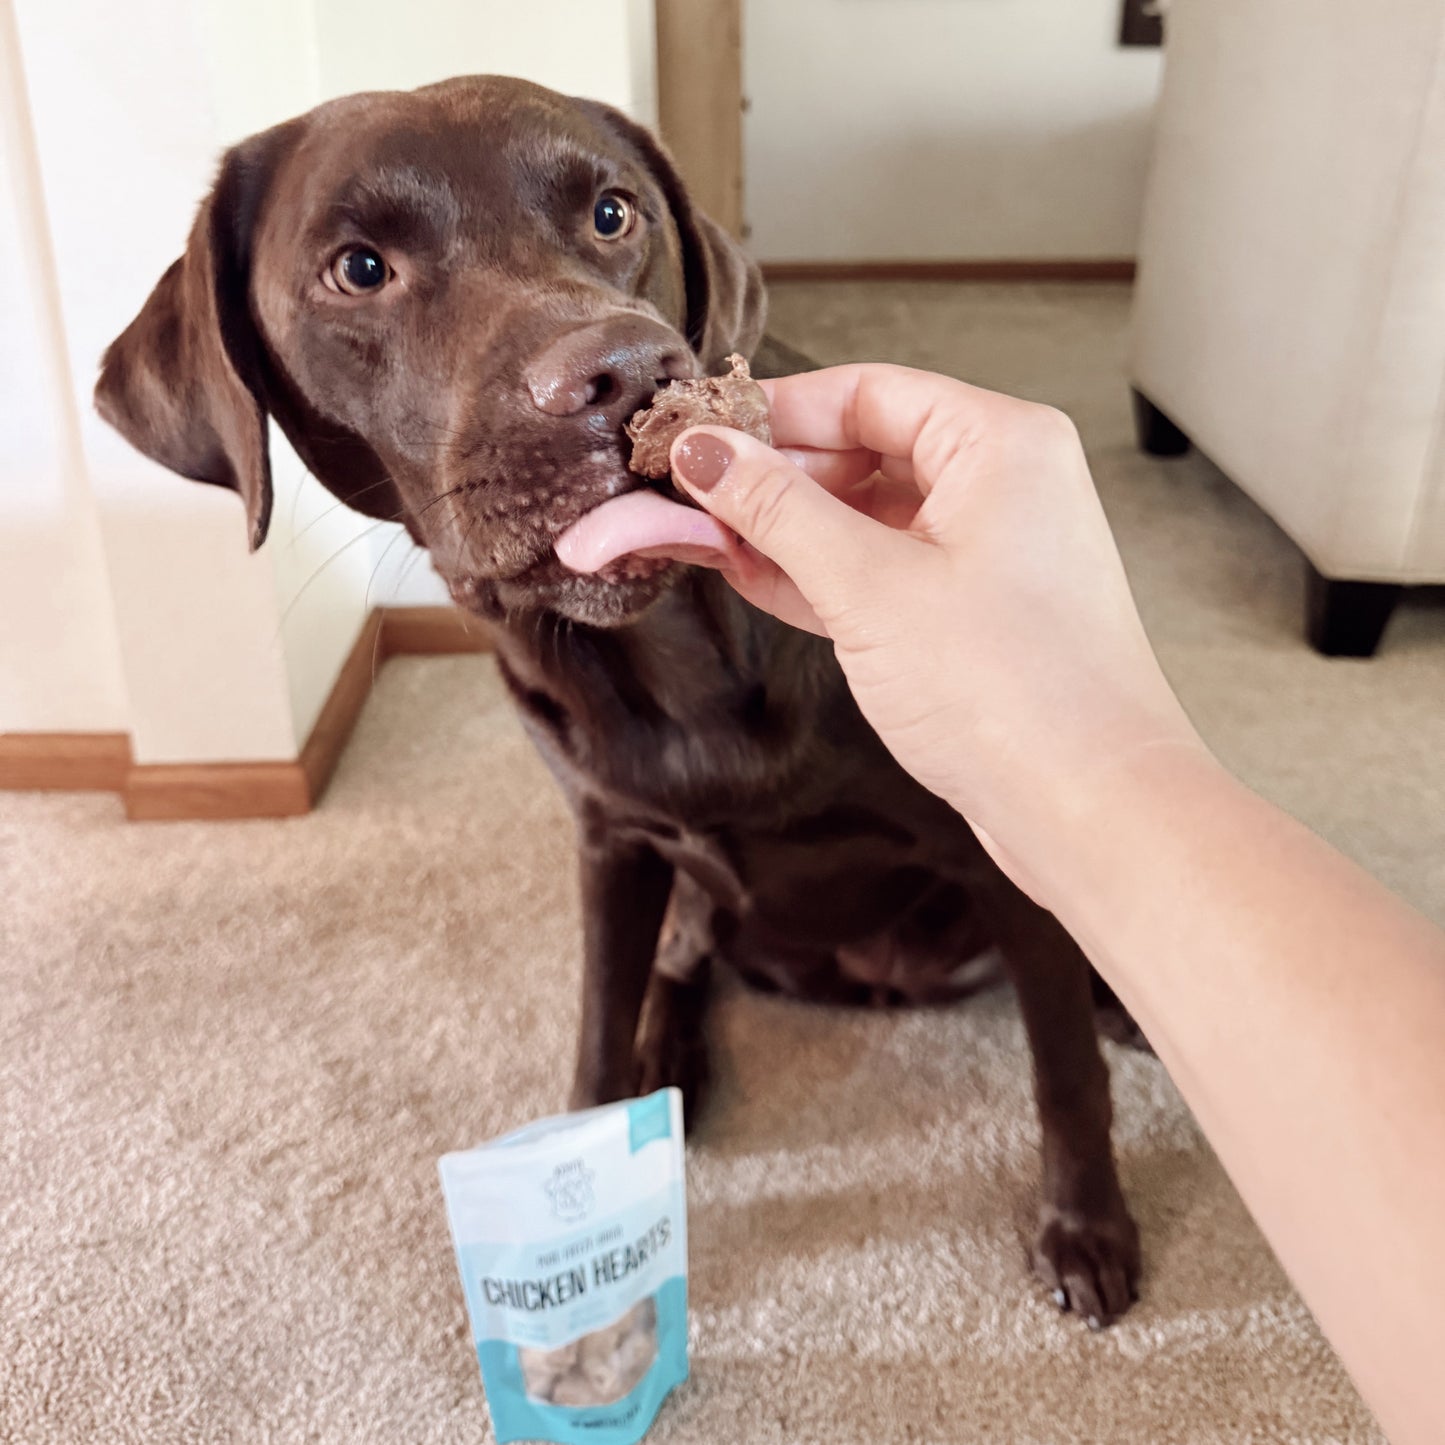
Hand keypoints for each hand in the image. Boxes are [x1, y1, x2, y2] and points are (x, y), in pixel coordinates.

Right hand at [670, 363, 1204, 894]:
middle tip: (689, 498)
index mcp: (1000, 442)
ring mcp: (988, 554)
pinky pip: (881, 573)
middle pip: (863, 451)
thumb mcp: (869, 586)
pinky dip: (820, 577)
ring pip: (866, 518)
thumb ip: (778, 511)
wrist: (1090, 809)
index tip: (698, 436)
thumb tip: (705, 452)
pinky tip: (752, 577)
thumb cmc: (1012, 692)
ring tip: (704, 540)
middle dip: (773, 477)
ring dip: (787, 532)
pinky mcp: (971, 616)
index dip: (773, 412)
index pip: (865, 392)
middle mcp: (1002, 486)